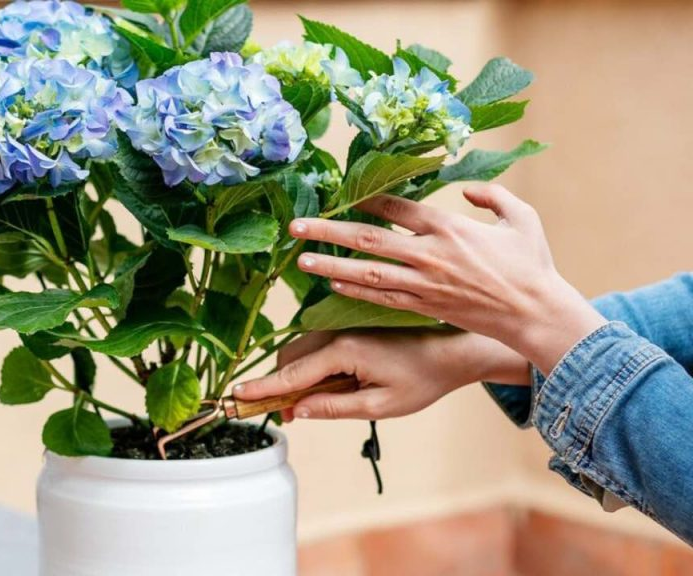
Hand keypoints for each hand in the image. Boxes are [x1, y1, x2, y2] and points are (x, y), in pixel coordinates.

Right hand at [233, 330, 529, 420]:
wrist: (452, 350)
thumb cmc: (422, 379)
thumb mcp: (380, 405)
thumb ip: (333, 408)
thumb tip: (297, 412)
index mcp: (344, 351)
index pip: (292, 375)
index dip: (263, 390)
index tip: (237, 398)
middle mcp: (336, 333)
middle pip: (290, 360)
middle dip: (279, 386)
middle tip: (285, 417)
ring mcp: (341, 327)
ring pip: (300, 351)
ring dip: (295, 376)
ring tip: (313, 403)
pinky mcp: (347, 326)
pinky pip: (314, 346)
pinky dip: (308, 365)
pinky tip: (329, 383)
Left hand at [290, 184, 606, 373]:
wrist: (536, 315)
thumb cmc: (532, 265)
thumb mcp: (522, 217)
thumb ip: (493, 196)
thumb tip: (467, 189)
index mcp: (449, 227)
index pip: (397, 207)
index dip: (366, 198)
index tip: (341, 192)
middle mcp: (430, 255)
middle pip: (370, 238)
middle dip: (329, 231)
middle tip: (296, 227)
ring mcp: (424, 284)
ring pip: (368, 272)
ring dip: (332, 265)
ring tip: (301, 260)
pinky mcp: (424, 308)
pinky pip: (382, 299)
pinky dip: (356, 291)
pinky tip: (332, 285)